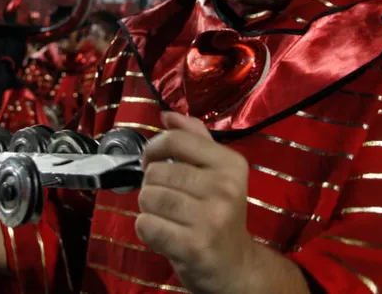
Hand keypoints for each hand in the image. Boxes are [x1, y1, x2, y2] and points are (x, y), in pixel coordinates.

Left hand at [136, 112, 253, 293]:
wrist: (235, 267)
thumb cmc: (218, 215)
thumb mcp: (216, 173)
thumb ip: (194, 139)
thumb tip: (167, 115)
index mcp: (231, 164)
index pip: (176, 140)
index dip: (153, 149)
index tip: (152, 162)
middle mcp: (225, 188)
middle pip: (156, 172)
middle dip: (151, 185)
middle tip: (166, 199)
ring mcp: (212, 218)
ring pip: (148, 197)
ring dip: (148, 209)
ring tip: (167, 217)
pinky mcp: (194, 246)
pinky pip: (146, 224)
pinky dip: (147, 229)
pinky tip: (164, 233)